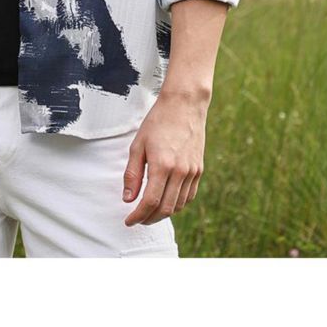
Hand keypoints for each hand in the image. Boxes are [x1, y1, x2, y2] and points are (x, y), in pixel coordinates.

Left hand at [121, 92, 206, 225]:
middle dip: (149, 219)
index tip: (129, 221)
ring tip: (150, 211)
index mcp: (162, 165)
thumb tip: (128, 199)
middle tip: (138, 219)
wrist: (184, 105)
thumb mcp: (138, 145)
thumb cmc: (158, 122)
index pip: (150, 202)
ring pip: (178, 205)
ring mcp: (192, 172)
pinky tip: (166, 201)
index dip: (138, 216)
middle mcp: (180, 172)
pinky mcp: (199, 169)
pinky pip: (189, 196)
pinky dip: (177, 204)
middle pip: (165, 209)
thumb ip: (132, 174)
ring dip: (163, 213)